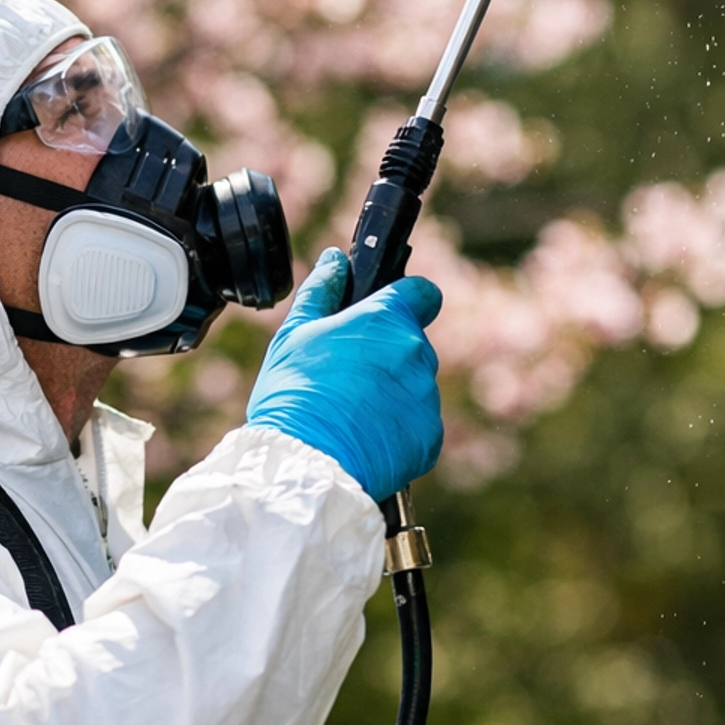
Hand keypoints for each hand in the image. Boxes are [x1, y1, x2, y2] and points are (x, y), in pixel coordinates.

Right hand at [245, 248, 442, 504]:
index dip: (406, 299)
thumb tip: (335, 260)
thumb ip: (321, 291)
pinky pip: (419, 425)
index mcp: (386, 319)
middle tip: (344, 379)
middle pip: (411, 344)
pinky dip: (398, 430)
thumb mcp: (294, 334)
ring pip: (415, 386)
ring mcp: (427, 396)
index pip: (422, 293)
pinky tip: (363, 438)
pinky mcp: (431, 436)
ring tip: (349, 414)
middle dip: (386, 355)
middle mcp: (416, 353)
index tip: (386, 313)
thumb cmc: (293, 393)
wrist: (306, 463)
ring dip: (392, 394)